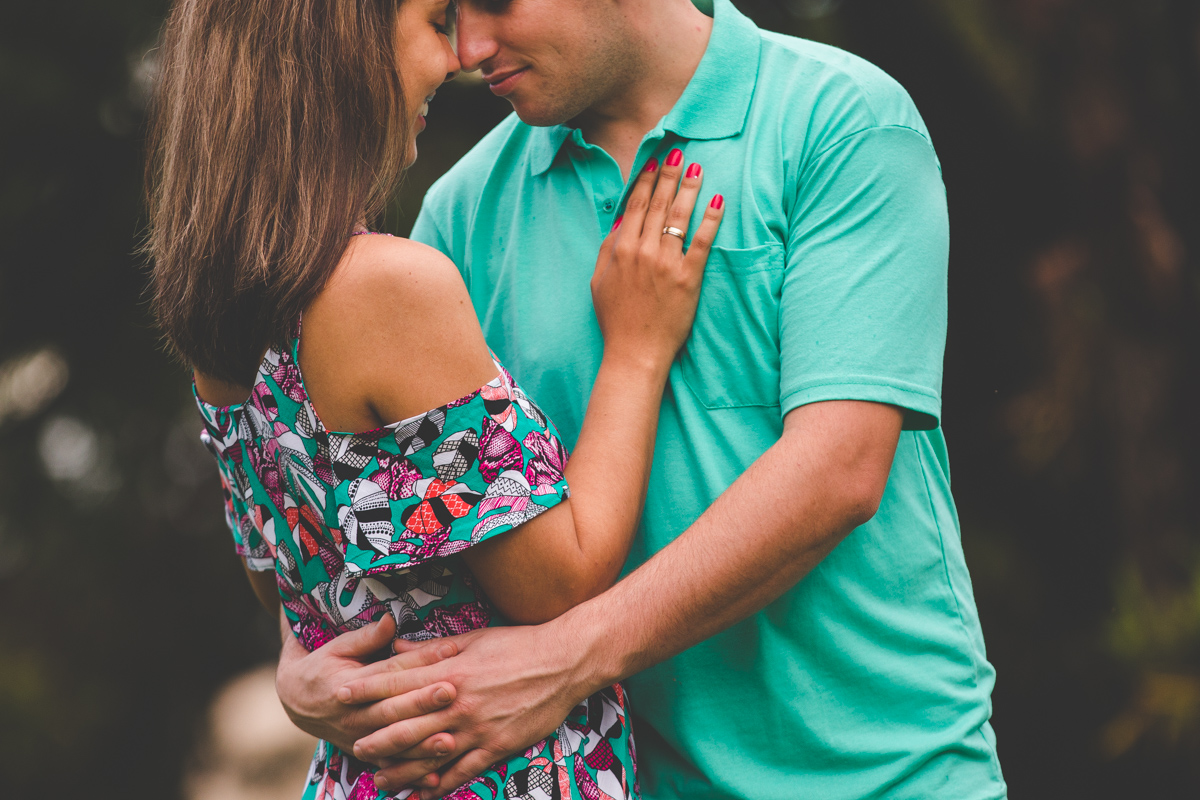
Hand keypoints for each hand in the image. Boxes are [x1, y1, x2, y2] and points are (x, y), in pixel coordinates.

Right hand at [275, 613, 459, 762]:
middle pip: (393, 709)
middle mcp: (353, 715)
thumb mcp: (338, 647)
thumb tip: (390, 619)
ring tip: (451, 740)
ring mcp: (359, 739)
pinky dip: (411, 773)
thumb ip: (366, 637)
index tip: (450, 649)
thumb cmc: (324, 666)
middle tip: (452, 691)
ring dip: (422, 744)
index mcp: (347, 685)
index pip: (390, 672)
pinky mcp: (365, 754)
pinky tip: (436, 777)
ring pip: (393, 743)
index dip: (420, 660)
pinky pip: (391, 766)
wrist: (298, 702)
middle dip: (423, 702)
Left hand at [338, 621, 596, 798]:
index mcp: (451, 670)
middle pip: (406, 722)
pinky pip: (462, 771)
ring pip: (429, 754)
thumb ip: (431, 649)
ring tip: (379, 779)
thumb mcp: (473, 638)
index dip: (366, 689)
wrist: (564, 661)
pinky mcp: (497, 746)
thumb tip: (394, 646)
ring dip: (401, 769)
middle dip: (376, 736)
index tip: (340, 694)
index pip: (399, 681)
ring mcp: (477, 728)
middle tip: (353, 746)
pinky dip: (440, 785)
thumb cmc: (518, 644)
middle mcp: (459, 702)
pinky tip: (423, 793)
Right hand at [591, 149, 723, 367]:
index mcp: (621, 248)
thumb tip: (621, 220)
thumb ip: (608, 248)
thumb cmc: (616, 319)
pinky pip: (703, 241)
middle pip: (658, 204)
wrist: (634, 352)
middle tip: (679, 152)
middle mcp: (644, 251)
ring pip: (680, 216)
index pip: (635, 205)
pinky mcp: (689, 278)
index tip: (655, 163)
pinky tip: (719, 201)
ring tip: (699, 168)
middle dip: (670, 175)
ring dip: (690, 189)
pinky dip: (711, 219)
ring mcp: (667, 263)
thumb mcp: (599, 280)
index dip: (646, 180)